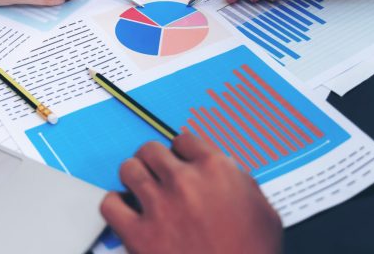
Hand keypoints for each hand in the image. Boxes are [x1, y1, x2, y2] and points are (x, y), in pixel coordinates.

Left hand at [100, 133, 282, 253]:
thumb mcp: (263, 211)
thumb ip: (239, 182)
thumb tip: (223, 172)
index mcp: (216, 170)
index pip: (184, 139)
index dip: (181, 152)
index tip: (179, 161)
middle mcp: (184, 181)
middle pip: (151, 149)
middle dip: (153, 161)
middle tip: (156, 174)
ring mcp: (159, 206)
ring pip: (129, 169)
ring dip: (133, 177)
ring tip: (138, 188)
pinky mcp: (138, 233)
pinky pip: (110, 204)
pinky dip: (115, 205)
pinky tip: (125, 211)